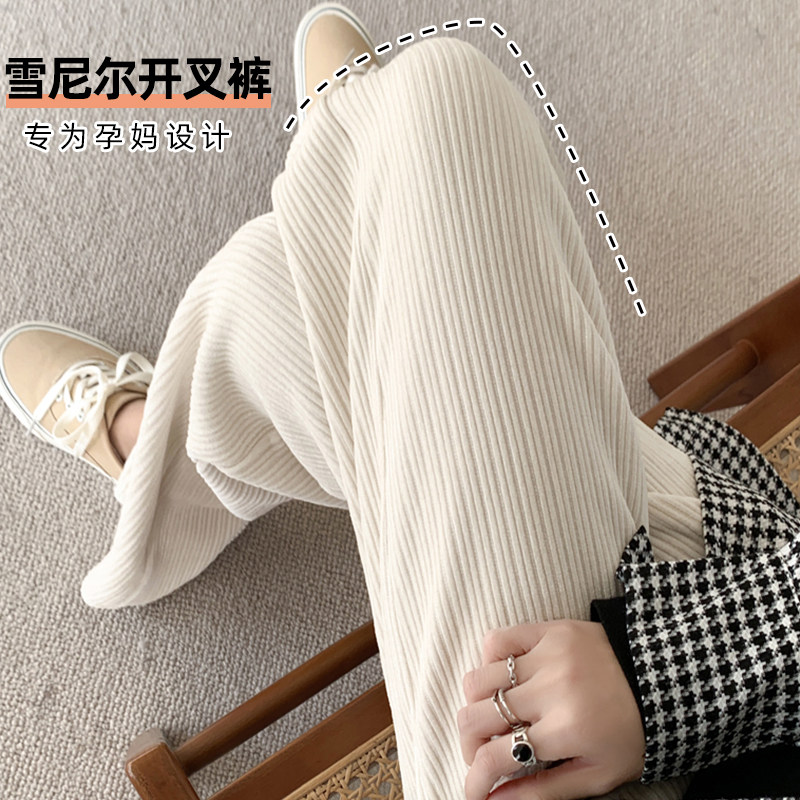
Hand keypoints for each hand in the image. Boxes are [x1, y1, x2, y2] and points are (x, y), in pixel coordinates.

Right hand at [457, 619, 645, 799]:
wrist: (665, 679)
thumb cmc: (634, 733)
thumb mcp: (598, 775)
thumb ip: (543, 791)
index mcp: (565, 731)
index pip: (495, 758)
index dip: (474, 780)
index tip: (473, 791)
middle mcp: (550, 690)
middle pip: (475, 718)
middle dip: (468, 746)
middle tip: (480, 755)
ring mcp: (547, 655)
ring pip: (477, 679)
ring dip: (475, 705)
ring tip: (491, 718)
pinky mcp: (548, 629)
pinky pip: (496, 640)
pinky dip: (489, 662)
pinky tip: (503, 680)